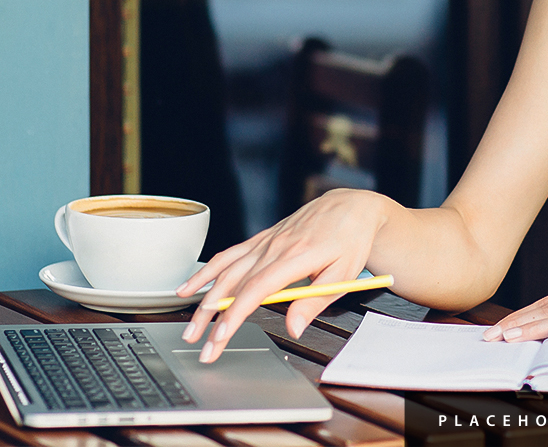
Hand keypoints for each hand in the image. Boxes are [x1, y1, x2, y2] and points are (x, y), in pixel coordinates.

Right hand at [177, 188, 387, 362]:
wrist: (351, 207)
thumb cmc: (350, 240)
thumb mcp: (343, 274)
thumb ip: (314, 302)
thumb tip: (293, 329)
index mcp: (297, 256)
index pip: (258, 288)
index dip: (236, 313)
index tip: (220, 336)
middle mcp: (276, 246)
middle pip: (235, 283)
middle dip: (212, 316)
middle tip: (197, 344)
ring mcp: (267, 241)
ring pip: (227, 270)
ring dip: (204, 298)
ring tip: (190, 325)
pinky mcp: (263, 238)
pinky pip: (231, 255)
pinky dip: (208, 270)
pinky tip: (190, 286)